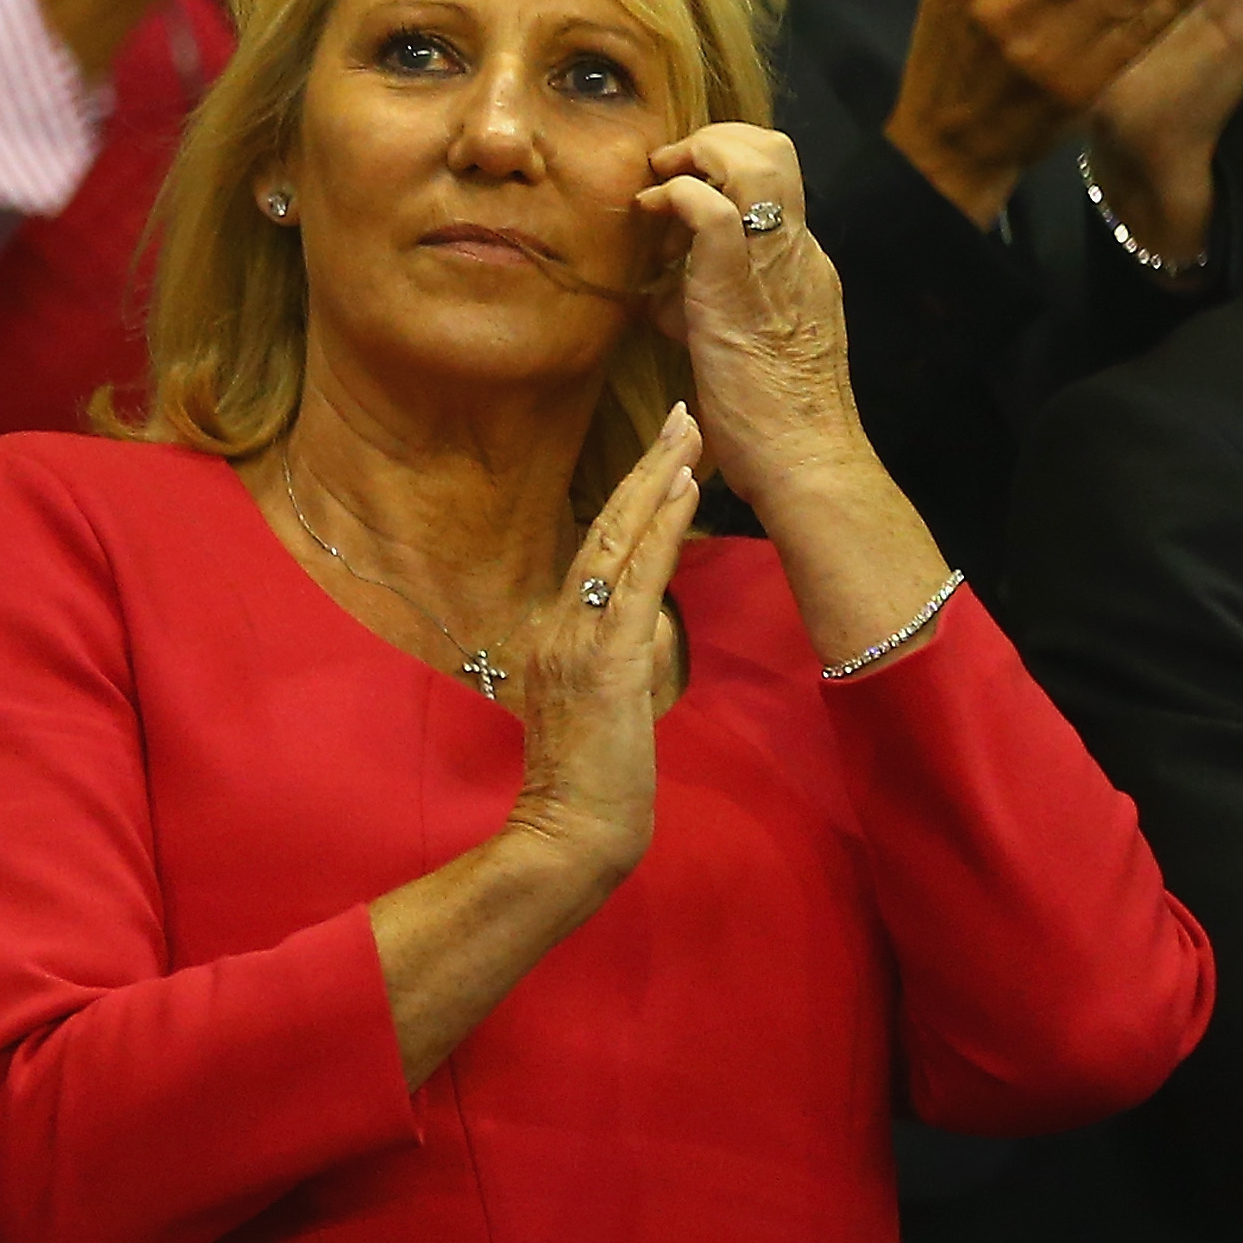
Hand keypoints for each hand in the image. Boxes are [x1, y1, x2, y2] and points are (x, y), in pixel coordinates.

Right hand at [498, 404, 704, 880]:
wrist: (568, 831)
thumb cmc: (590, 784)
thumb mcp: (602, 705)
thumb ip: (614, 656)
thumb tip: (643, 624)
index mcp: (554, 631)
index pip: (595, 548)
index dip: (630, 495)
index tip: (662, 450)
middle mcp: (556, 621)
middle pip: (604, 525)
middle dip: (646, 465)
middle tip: (680, 411)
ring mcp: (576, 636)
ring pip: (618, 539)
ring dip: (657, 479)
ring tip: (688, 430)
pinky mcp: (605, 657)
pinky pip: (637, 578)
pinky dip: (661, 526)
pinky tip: (684, 488)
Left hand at [635, 123, 958, 665]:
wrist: (806, 461)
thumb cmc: (770, 424)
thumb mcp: (736, 346)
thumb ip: (706, 310)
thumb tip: (663, 297)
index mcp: (801, 266)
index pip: (772, 183)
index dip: (720, 170)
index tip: (674, 189)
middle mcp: (798, 252)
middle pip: (775, 147)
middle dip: (714, 137)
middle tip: (668, 166)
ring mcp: (776, 263)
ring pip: (756, 156)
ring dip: (697, 151)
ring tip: (660, 178)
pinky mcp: (740, 286)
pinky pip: (712, 209)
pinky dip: (676, 195)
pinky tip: (652, 213)